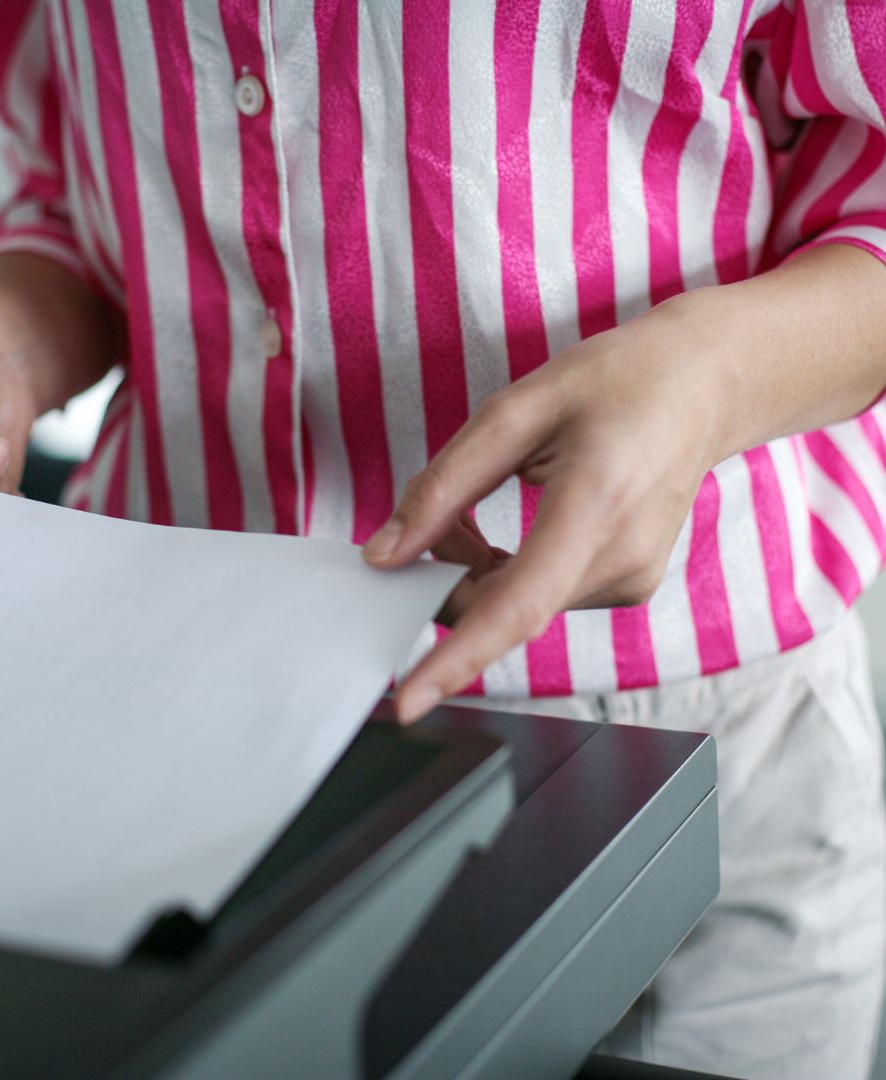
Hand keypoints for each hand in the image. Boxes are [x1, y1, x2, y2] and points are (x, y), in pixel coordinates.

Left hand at [363, 296, 725, 721]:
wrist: (703, 386)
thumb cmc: (615, 383)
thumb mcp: (515, 411)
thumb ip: (444, 488)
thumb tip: (385, 556)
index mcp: (597, 505)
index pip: (518, 606)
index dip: (458, 658)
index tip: (408, 701)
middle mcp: (622, 560)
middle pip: (502, 608)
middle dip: (448, 577)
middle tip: (439, 518)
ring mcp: (630, 581)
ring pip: (516, 607)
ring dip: (477, 573)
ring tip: (488, 509)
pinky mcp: (628, 587)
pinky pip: (541, 598)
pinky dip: (507, 575)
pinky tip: (519, 529)